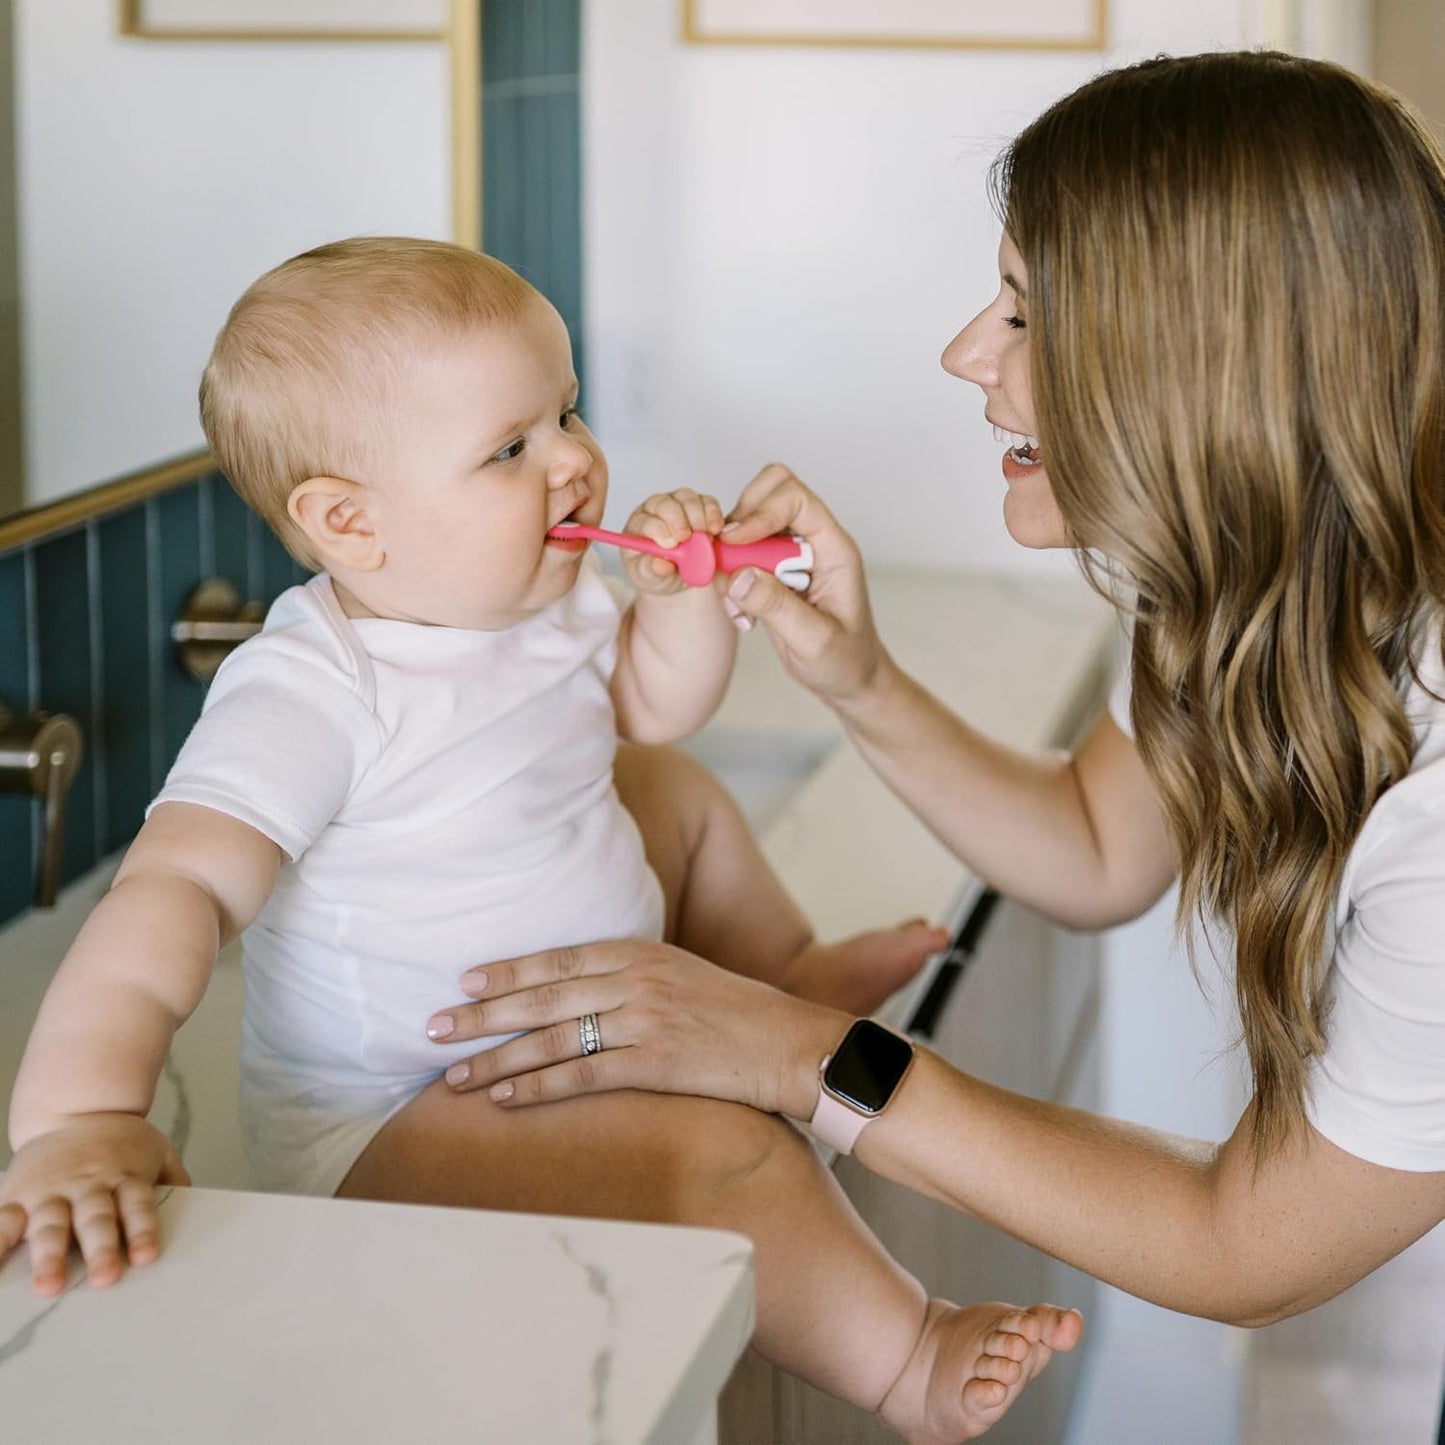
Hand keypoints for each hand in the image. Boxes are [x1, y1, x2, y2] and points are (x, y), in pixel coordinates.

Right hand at [0, 1114, 189, 1295]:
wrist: (75, 1108)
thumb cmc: (119, 1143)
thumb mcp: (155, 1151)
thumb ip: (173, 1180)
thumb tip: (201, 1208)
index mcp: (124, 1176)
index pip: (138, 1205)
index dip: (143, 1230)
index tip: (147, 1257)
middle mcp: (88, 1185)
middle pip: (96, 1219)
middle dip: (100, 1249)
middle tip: (105, 1279)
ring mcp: (51, 1191)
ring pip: (50, 1225)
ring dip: (49, 1256)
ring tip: (48, 1286)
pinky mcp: (18, 1195)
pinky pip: (3, 1221)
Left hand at [427, 940, 849, 1118]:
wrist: (796, 1045)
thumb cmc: (744, 1016)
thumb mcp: (688, 978)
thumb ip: (637, 980)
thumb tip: (586, 995)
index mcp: (645, 953)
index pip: (561, 958)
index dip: (509, 969)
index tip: (464, 978)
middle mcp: (639, 980)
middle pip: (543, 995)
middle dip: (482, 1013)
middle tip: (431, 1027)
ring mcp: (647, 1020)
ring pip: (554, 1037)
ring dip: (497, 1058)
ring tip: (453, 1075)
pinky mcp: (658, 1062)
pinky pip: (584, 1075)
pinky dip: (538, 1087)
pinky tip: (504, 1099)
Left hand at [622, 488, 726, 595]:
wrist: (678, 575)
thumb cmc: (658, 573)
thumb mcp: (650, 578)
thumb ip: (652, 571)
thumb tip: (660, 565)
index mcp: (639, 527)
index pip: (644, 520)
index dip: (657, 529)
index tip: (670, 544)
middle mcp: (656, 510)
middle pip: (666, 503)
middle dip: (678, 520)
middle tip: (686, 538)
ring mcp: (679, 505)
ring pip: (688, 499)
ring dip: (698, 517)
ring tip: (705, 538)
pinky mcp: (700, 506)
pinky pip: (708, 502)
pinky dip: (713, 514)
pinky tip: (715, 530)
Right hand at [721, 464, 890, 705]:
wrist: (849, 679)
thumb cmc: (845, 660)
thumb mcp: (814, 640)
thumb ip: (777, 607)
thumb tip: (737, 576)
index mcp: (834, 548)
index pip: (796, 499)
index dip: (761, 512)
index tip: (733, 541)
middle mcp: (812, 543)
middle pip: (770, 492)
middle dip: (740, 519)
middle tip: (726, 557)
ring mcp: (790, 555)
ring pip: (748, 522)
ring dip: (730, 555)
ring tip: (736, 602)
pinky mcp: (772, 572)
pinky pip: (740, 555)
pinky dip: (729, 578)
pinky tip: (741, 615)